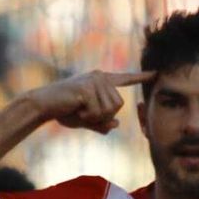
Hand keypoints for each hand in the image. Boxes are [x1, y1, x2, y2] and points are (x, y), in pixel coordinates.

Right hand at [25, 71, 151, 134]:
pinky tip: (75, 110)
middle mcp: (100, 77)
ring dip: (95, 117)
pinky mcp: (87, 88)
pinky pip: (98, 111)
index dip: (140, 77)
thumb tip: (116, 125)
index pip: (124, 79)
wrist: (43, 106)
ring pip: (110, 110)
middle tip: (84, 113)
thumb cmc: (64, 111)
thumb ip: (102, 123)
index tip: (155, 73)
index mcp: (101, 81)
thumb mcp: (87, 120)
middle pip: (119, 105)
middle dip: (103, 117)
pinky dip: (87, 117)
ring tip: (79, 110)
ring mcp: (94, 81)